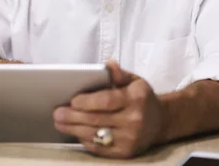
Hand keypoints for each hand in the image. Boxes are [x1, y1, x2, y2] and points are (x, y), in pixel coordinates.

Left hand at [52, 60, 167, 157]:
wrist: (161, 122)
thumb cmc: (141, 98)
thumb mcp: (135, 80)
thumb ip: (119, 73)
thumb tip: (108, 64)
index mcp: (136, 98)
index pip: (107, 101)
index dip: (87, 102)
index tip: (72, 100)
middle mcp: (134, 120)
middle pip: (97, 119)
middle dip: (73, 116)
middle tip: (57, 113)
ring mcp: (130, 139)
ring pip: (96, 135)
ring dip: (74, 129)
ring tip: (59, 123)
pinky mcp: (125, 153)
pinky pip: (100, 148)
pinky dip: (85, 140)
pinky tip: (75, 133)